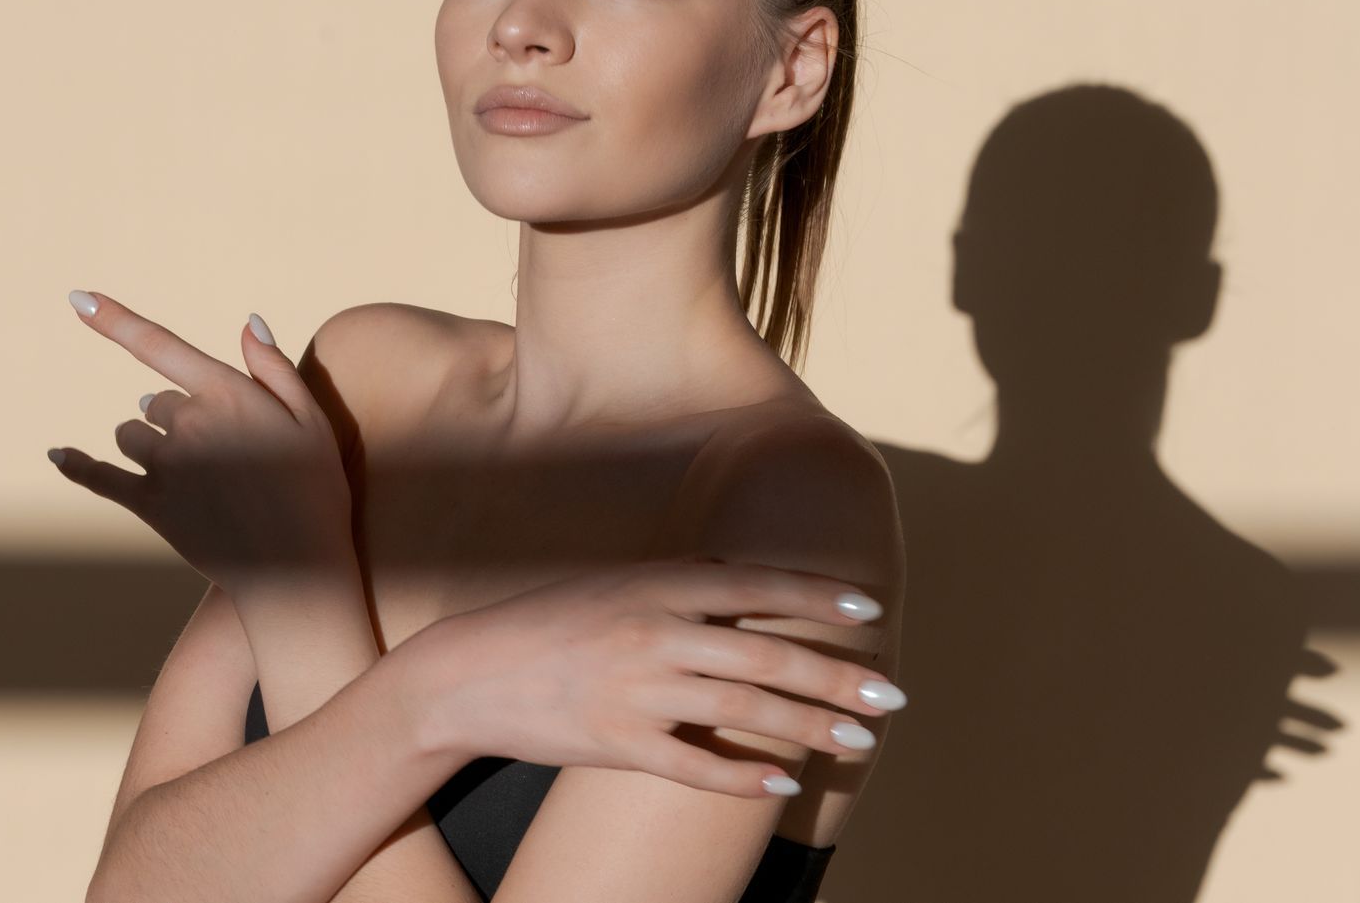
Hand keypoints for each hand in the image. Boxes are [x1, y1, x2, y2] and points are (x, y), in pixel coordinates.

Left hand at [47, 291, 353, 594]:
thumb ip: (274, 369)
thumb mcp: (312, 420)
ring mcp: (166, 466)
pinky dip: (77, 465)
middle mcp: (188, 424)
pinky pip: (100, 477)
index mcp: (227, 393)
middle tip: (222, 451)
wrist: (300, 568)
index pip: (159, 346)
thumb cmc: (315, 490)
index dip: (114, 319)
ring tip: (189, 472)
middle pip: (157, 403)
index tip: (77, 298)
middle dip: (178, 416)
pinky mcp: (151, 506)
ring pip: (132, 435)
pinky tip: (57, 454)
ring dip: (149, 443)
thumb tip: (247, 322)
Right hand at [398, 554, 905, 797]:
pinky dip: (744, 775)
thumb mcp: (614, 581)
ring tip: (858, 740)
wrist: (468, 674)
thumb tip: (745, 576)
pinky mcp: (617, 745)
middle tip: (891, 694)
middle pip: (765, 656)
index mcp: (656, 584)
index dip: (818, 598)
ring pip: (744, 711)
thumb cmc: (549, 621)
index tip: (870, 612)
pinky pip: (695, 766)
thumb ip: (680, 580)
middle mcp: (653, 632)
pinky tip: (782, 783)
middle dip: (837, 677)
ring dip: (809, 726)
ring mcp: (637, 691)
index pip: (757, 586)